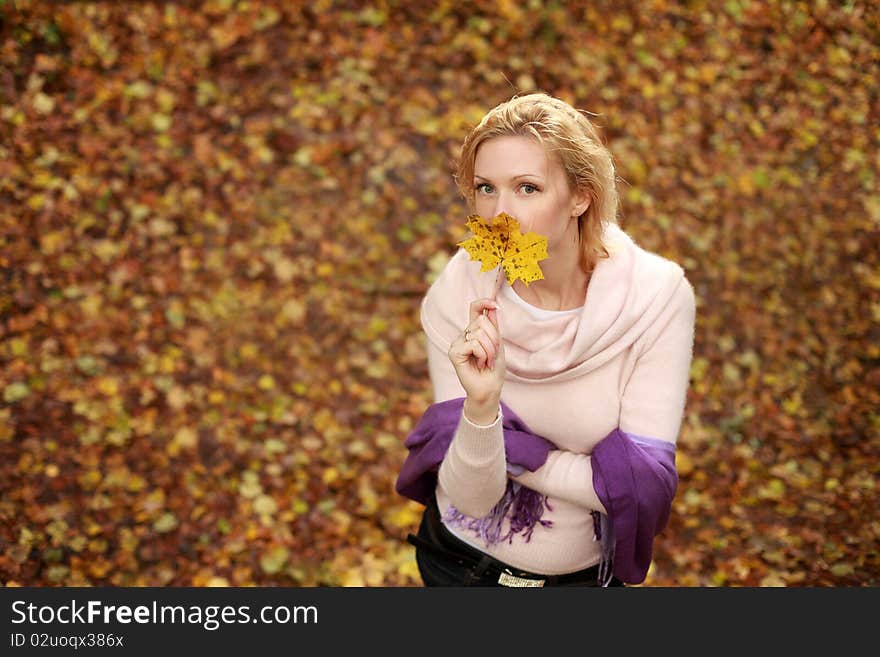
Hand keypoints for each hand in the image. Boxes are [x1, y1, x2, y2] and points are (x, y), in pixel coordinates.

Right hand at [447, 298, 505, 423]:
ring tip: (487, 361)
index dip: (483, 302)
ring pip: (479, 333)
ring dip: (490, 349)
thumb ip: (493, 326)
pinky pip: (473, 344)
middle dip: (494, 338)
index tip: (495, 305)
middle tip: (493, 354)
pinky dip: (482, 354)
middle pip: (482, 321)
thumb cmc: (493, 368)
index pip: (475, 308)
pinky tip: (480, 363)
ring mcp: (457, 343)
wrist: (489, 389)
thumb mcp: (497, 343)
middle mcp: (464, 334)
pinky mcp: (454, 352)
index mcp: (474, 330)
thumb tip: (492, 306)